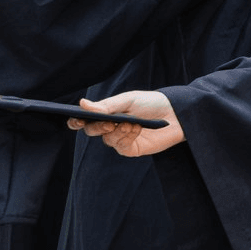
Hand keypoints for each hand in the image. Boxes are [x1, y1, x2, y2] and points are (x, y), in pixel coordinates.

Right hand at [69, 90, 184, 155]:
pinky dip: (126, 137)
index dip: (76, 121)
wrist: (175, 113)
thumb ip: (107, 105)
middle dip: (98, 127)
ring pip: (107, 140)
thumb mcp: (129, 100)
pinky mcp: (131, 149)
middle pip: (92, 131)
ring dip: (117, 131)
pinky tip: (136, 129)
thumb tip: (82, 104)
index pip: (85, 120)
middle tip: (108, 122)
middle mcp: (110, 127)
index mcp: (106, 113)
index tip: (75, 120)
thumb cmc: (150, 103)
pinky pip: (121, 147)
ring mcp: (120, 139)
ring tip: (131, 123)